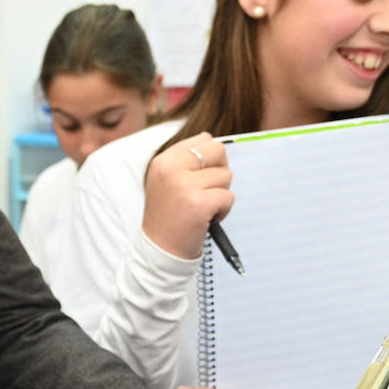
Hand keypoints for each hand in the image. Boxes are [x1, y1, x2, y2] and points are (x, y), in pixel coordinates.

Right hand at [141, 134, 233, 259]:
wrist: (159, 251)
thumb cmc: (168, 216)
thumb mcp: (166, 181)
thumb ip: (184, 159)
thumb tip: (208, 137)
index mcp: (162, 161)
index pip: (201, 140)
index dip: (209, 160)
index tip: (199, 179)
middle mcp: (170, 169)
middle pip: (217, 151)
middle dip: (220, 171)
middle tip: (207, 191)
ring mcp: (183, 186)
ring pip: (225, 176)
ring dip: (221, 195)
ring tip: (203, 208)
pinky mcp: (198, 203)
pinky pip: (229, 197)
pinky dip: (224, 210)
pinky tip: (208, 219)